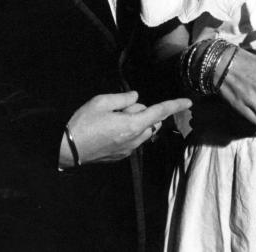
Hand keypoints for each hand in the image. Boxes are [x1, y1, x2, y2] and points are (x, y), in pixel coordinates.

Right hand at [60, 91, 191, 167]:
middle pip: (151, 122)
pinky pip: (132, 140)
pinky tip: (108, 130)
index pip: (160, 112)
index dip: (175, 105)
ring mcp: (127, 150)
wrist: (66, 149)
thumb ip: (123, 98)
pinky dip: (127, 132)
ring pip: (142, 132)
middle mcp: (134, 140)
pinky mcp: (120, 156)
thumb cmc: (83, 123)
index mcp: (132, 125)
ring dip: (136, 123)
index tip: (189, 102)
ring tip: (112, 119)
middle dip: (142, 112)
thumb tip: (137, 98)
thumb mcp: (101, 102)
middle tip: (119, 108)